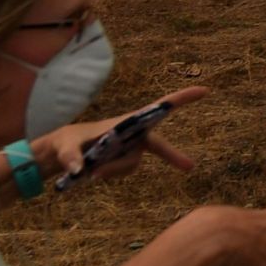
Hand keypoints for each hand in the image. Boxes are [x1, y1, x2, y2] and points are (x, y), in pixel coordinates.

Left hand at [42, 85, 210, 185]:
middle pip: (157, 144)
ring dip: (116, 169)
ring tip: (92, 173)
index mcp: (125, 120)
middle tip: (190, 167)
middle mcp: (132, 133)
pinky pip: (125, 171)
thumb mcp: (63, 147)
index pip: (158, 108)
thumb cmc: (64, 142)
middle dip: (172, 156)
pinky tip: (95, 175)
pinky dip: (112, 174)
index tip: (205, 90)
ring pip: (133, 163)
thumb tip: (78, 171)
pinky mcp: (124, 160)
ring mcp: (130, 148)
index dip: (182, 99)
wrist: (61, 154)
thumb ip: (70, 157)